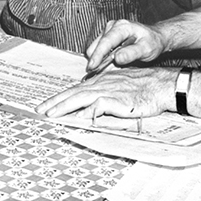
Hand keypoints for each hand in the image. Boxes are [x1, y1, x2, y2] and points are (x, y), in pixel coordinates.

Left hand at [36, 66, 175, 119]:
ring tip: (51, 114)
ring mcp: (108, 90)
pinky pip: (98, 105)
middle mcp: (101, 84)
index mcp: (100, 82)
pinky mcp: (117, 98)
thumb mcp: (119, 91)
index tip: (47, 106)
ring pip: (80, 97)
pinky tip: (77, 118)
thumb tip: (88, 109)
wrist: (160, 86)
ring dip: (64, 106)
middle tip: (39, 110)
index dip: (59, 98)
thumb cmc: (143, 89)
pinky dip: (86, 111)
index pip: (75, 90)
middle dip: (54, 102)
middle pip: (72, 92)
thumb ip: (104, 98)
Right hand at [84, 19, 165, 72]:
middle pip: (98, 44)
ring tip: (106, 68)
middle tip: (97, 73)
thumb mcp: (146, 49)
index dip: (98, 54)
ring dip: (98, 58)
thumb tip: (117, 58)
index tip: (92, 66)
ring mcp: (109, 30)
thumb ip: (132, 53)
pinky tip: (108, 63)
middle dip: (95, 59)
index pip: (106, 41)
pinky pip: (99, 48)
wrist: (155, 38)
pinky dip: (101, 57)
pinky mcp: (107, 36)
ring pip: (96, 47)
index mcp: (123, 27)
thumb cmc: (152, 42)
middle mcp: (113, 26)